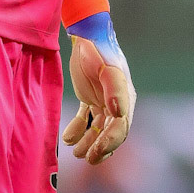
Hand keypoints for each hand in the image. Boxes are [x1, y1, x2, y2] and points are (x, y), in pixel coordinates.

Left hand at [63, 11, 135, 164]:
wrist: (86, 35)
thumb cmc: (99, 51)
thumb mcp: (107, 69)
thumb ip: (114, 90)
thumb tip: (119, 113)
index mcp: (125, 97)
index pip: (121, 127)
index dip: (110, 142)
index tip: (95, 153)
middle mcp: (118, 101)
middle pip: (112, 132)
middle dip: (101, 148)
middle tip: (86, 158)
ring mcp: (104, 99)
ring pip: (100, 128)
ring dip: (90, 142)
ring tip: (76, 152)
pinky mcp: (91, 97)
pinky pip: (87, 119)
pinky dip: (79, 129)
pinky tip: (68, 137)